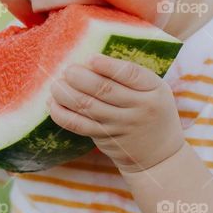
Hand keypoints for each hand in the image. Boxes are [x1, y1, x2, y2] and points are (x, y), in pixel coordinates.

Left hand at [47, 53, 184, 172]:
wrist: (159, 154)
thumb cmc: (153, 110)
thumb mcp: (155, 90)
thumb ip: (131, 76)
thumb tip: (90, 60)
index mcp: (154, 90)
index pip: (131, 74)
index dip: (108, 66)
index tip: (90, 58)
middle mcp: (138, 108)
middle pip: (104, 90)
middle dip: (80, 78)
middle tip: (68, 70)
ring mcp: (120, 125)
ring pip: (88, 107)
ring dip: (66, 94)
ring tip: (56, 84)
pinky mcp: (105, 138)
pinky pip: (79, 125)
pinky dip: (62, 114)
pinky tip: (53, 103)